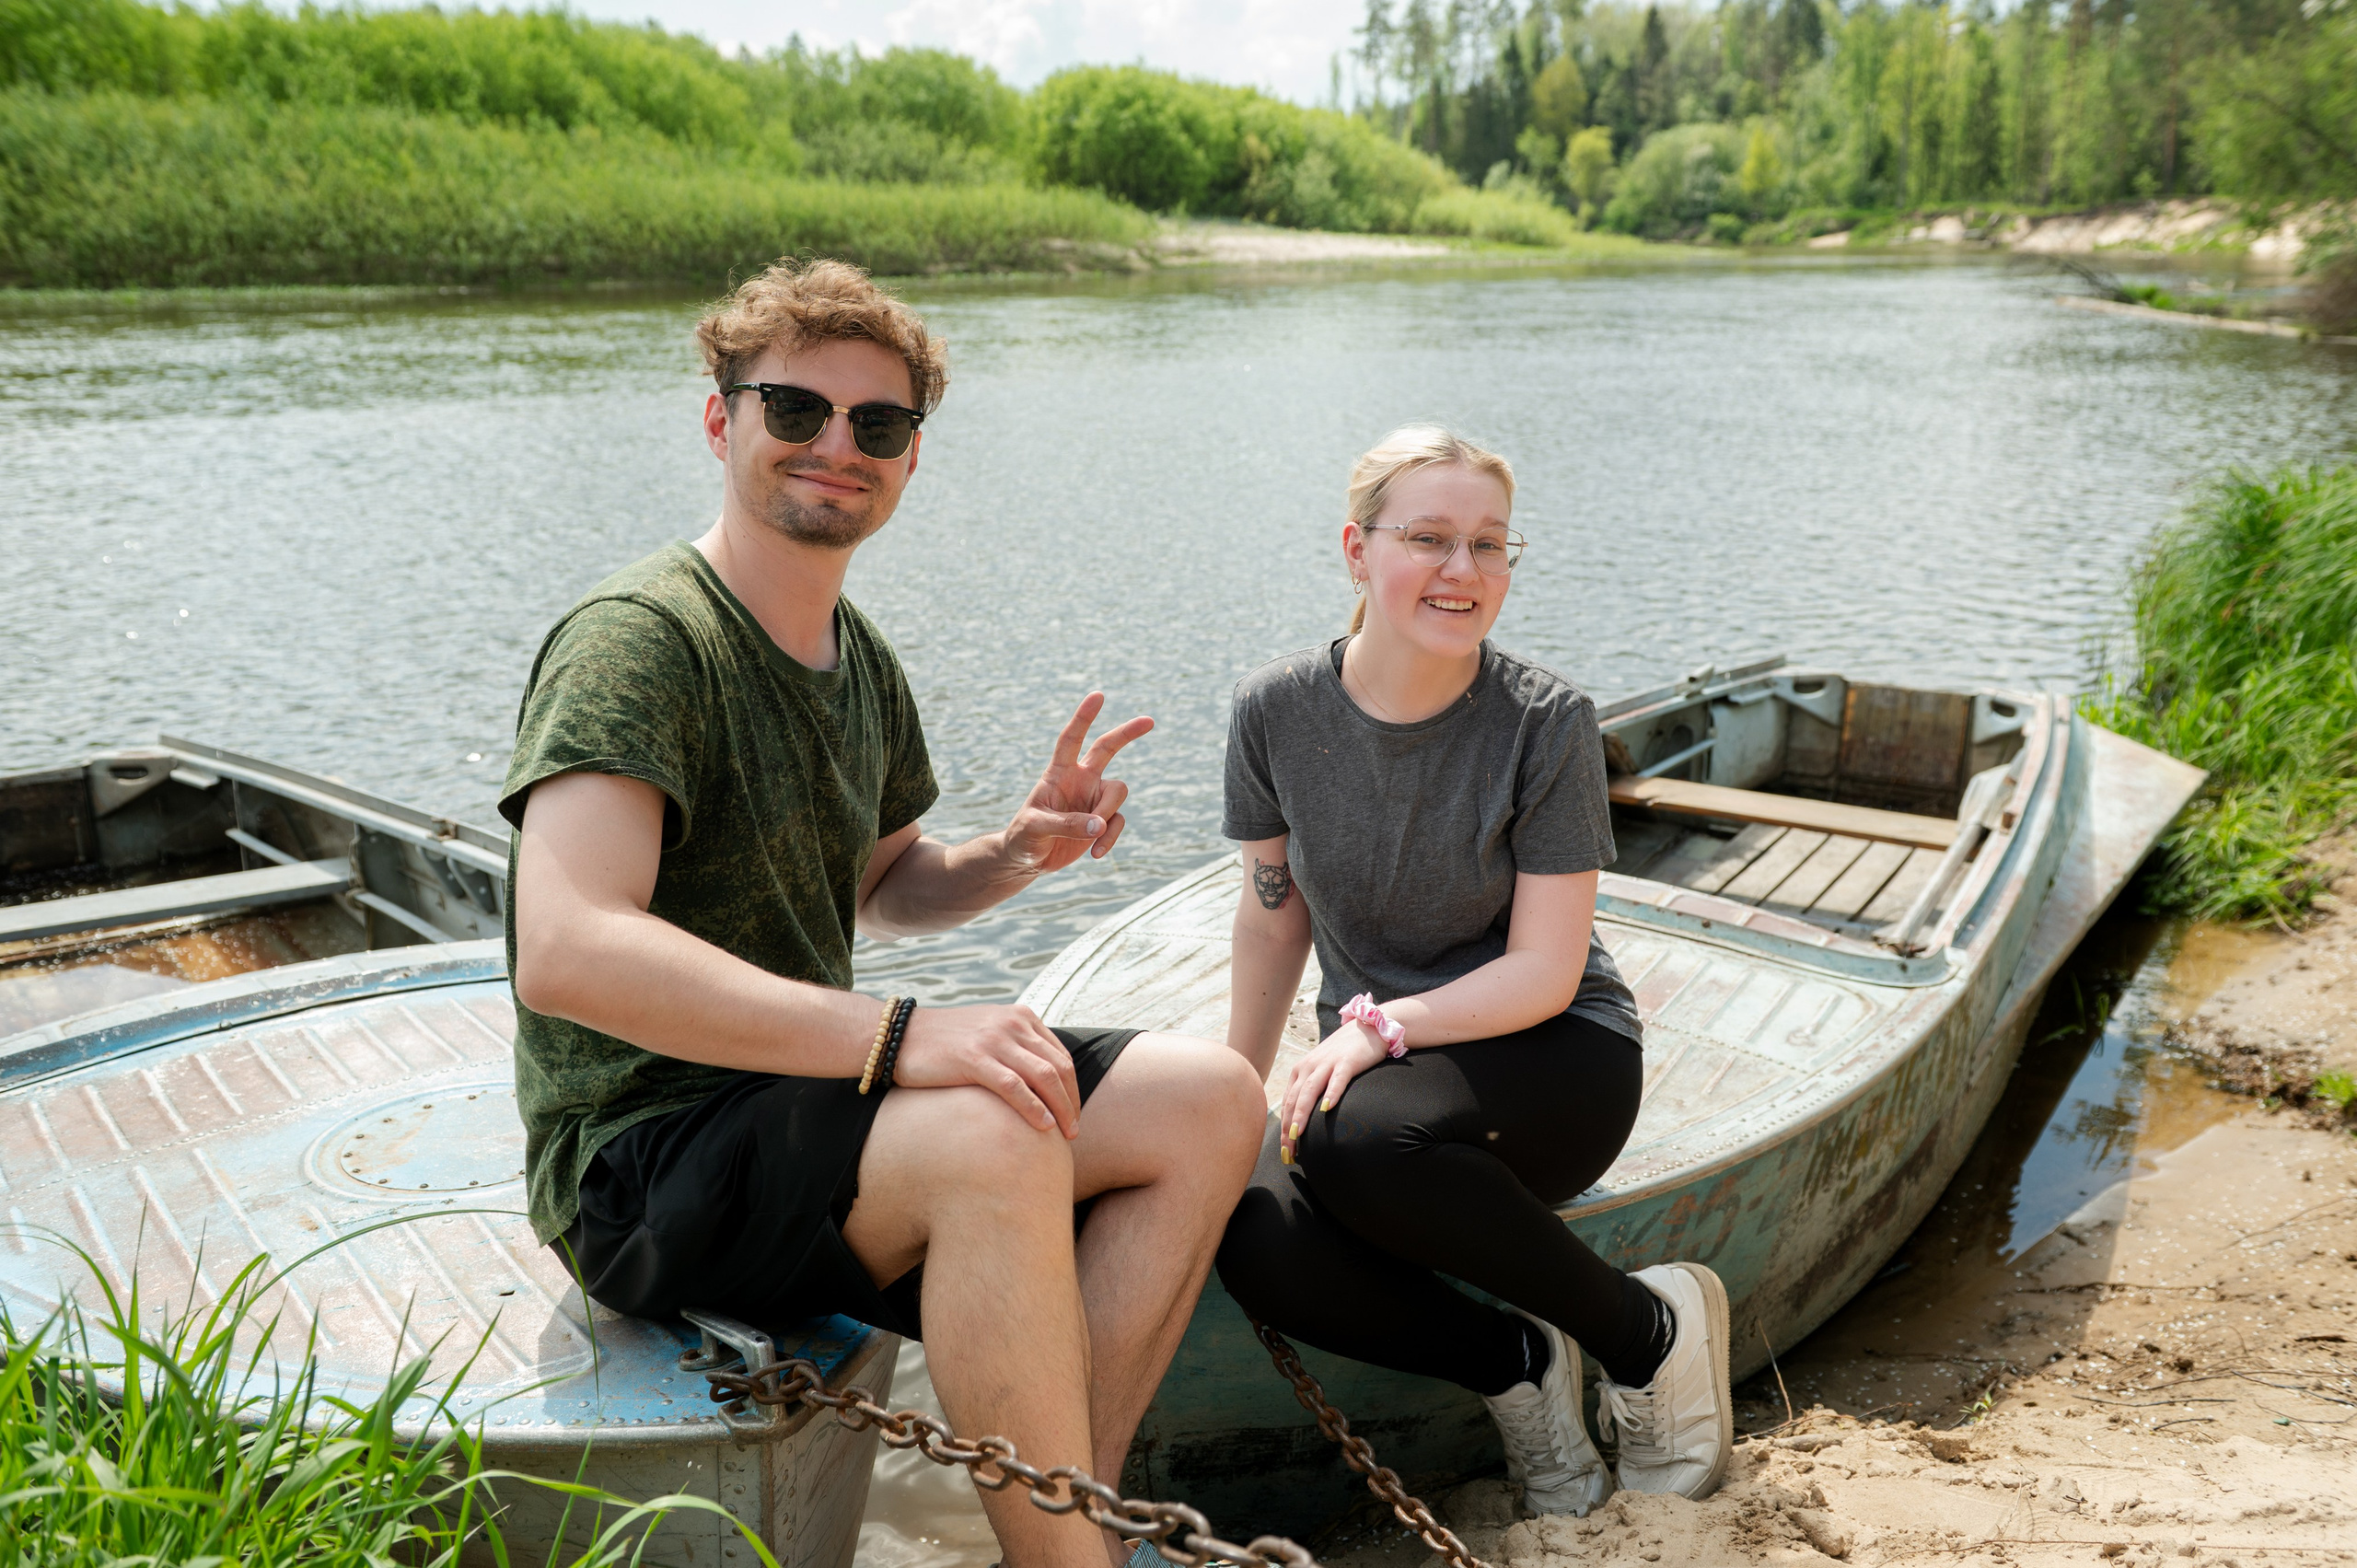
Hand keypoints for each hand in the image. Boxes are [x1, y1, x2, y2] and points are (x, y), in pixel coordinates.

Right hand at [892, 1004, 1082, 1137]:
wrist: (900, 1035)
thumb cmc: (945, 1043)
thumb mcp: (988, 1033)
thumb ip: (1015, 1047)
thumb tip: (1040, 1082)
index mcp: (1021, 1017)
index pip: (1060, 1056)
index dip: (1072, 1088)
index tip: (1073, 1113)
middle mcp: (1012, 1023)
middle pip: (1058, 1067)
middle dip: (1072, 1102)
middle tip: (1074, 1131)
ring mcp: (994, 1039)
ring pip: (1043, 1077)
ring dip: (1060, 1109)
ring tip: (1066, 1135)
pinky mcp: (974, 1058)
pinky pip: (1014, 1086)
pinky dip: (1033, 1107)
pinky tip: (1042, 1126)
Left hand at [1003, 692, 1151, 877]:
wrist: (1026, 860)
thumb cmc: (1023, 837)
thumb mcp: (1036, 828)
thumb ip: (1067, 824)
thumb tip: (1100, 825)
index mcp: (1058, 773)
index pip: (1071, 739)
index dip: (1083, 717)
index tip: (1098, 696)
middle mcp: (1079, 780)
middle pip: (1107, 748)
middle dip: (1127, 733)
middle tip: (1150, 720)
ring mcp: (1093, 799)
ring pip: (1118, 793)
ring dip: (1108, 816)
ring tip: (1091, 840)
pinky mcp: (1102, 821)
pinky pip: (1117, 823)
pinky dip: (1110, 839)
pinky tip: (1095, 854)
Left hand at [1277, 1022, 1389, 1164]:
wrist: (1367, 1028)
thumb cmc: (1344, 1055)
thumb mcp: (1322, 1070)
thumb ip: (1312, 1090)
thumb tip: (1303, 1119)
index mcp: (1300, 1071)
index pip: (1287, 1103)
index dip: (1284, 1127)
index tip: (1285, 1150)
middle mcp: (1309, 1066)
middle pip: (1294, 1100)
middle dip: (1289, 1127)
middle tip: (1288, 1150)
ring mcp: (1328, 1063)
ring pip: (1310, 1090)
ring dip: (1302, 1113)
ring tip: (1297, 1133)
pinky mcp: (1348, 1061)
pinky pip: (1338, 1079)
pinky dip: (1331, 1093)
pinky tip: (1327, 1108)